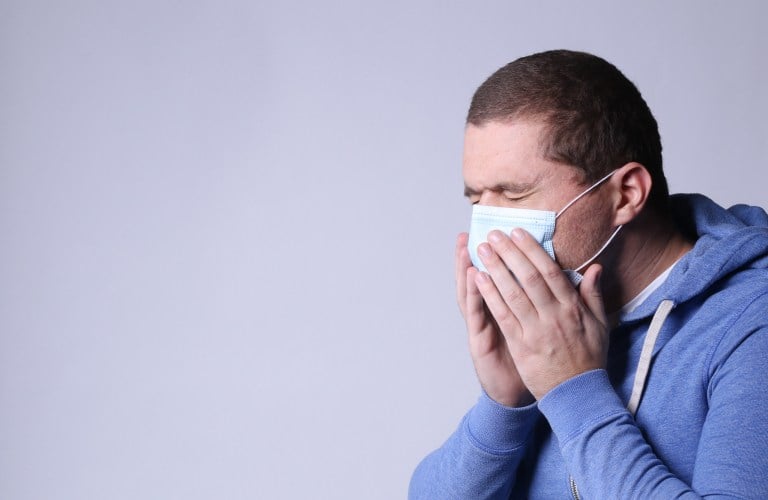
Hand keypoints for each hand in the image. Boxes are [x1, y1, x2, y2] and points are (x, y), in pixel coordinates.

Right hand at [456, 233, 533, 406]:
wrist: (516, 394)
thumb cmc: (527, 361)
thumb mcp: (534, 330)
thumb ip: (544, 305)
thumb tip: (562, 280)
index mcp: (506, 309)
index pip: (498, 276)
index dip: (496, 256)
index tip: (494, 232)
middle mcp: (489, 314)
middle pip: (479, 278)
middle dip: (476, 255)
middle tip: (469, 231)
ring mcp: (482, 325)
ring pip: (472, 291)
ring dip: (467, 267)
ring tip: (465, 245)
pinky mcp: (479, 338)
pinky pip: (475, 313)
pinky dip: (474, 293)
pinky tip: (472, 275)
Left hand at [473, 228, 608, 399]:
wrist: (577, 395)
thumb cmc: (587, 359)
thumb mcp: (599, 325)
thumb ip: (593, 294)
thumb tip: (595, 267)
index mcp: (573, 308)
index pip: (550, 271)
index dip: (532, 249)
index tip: (518, 232)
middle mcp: (554, 316)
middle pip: (528, 277)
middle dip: (509, 252)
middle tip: (494, 234)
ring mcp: (536, 330)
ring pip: (513, 292)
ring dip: (495, 268)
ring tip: (481, 249)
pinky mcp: (521, 345)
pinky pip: (503, 315)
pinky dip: (490, 295)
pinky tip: (478, 279)